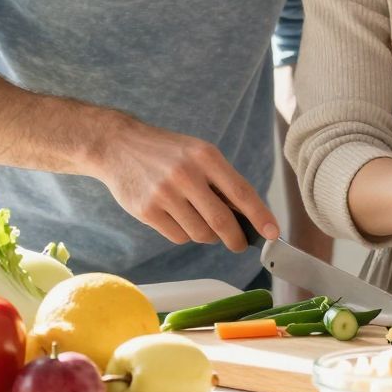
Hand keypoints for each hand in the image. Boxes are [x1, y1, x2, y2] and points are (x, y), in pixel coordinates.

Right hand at [94, 116, 277, 250]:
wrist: (118, 146)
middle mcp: (185, 174)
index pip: (241, 192)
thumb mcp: (198, 153)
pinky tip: (178, 219)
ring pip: (200, 233)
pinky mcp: (147, 211)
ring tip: (200, 221)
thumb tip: (249, 216)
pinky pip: (178, 237)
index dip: (260, 216)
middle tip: (240, 244)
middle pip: (221, 221)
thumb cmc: (167, 152)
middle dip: (236, 239)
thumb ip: (222, 181)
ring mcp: (164, 194)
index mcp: (205, 156)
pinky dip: (185, 234)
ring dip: (207, 236)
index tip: (273, 233)